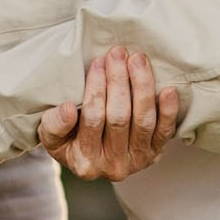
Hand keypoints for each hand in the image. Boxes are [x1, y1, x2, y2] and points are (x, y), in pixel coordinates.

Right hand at [40, 46, 178, 180]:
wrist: (94, 157)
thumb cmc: (70, 139)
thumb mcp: (51, 137)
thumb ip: (53, 125)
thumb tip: (67, 109)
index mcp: (84, 162)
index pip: (92, 119)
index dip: (96, 88)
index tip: (98, 61)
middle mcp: (113, 166)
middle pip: (119, 118)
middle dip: (119, 81)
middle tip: (117, 53)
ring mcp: (137, 161)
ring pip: (143, 121)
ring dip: (142, 87)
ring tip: (137, 59)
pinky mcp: (156, 153)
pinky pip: (165, 131)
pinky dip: (168, 111)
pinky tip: (168, 89)